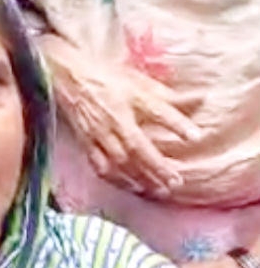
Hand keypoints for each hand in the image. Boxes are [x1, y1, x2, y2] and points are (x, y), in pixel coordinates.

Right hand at [40, 35, 201, 196]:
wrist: (67, 77)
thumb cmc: (105, 77)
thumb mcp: (138, 80)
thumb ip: (167, 95)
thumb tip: (200, 100)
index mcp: (130, 98)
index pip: (158, 111)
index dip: (176, 124)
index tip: (195, 137)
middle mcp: (115, 119)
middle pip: (139, 146)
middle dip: (158, 166)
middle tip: (176, 182)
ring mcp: (99, 133)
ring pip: (120, 161)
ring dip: (140, 177)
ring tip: (157, 190)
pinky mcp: (86, 142)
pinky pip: (100, 164)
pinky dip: (115, 178)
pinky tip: (128, 186)